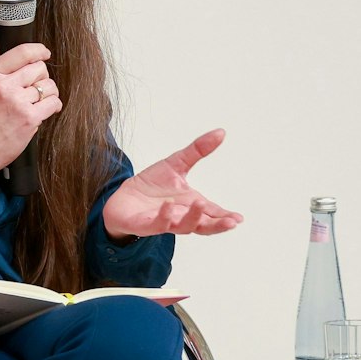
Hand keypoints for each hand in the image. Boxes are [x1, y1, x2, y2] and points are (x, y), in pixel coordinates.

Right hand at [0, 42, 61, 172]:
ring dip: (48, 92)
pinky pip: (53, 102)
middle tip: (34, 88)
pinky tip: (44, 110)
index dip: (39, 50)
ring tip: (38, 101)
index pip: (22, 52)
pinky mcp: (29, 117)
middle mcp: (4, 85)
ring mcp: (17, 101)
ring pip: (48, 85)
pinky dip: (53, 106)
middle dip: (40, 77)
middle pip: (39, 68)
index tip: (44, 53)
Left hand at [102, 129, 243, 239]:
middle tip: (231, 222)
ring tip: (200, 204)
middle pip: (203, 225)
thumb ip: (197, 150)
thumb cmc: (151, 185)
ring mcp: (163, 222)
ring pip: (182, 227)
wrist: (122, 197)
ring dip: (193, 218)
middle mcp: (180, 216)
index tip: (238, 218)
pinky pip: (156, 224)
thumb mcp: (176, 164)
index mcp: (191, 204)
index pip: (212, 213)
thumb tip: (221, 132)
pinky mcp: (144, 224)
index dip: (225, 217)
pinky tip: (167, 207)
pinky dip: (163, 218)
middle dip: (217, 224)